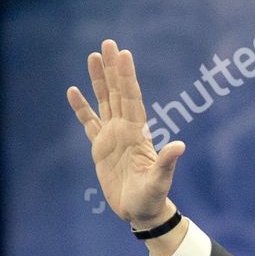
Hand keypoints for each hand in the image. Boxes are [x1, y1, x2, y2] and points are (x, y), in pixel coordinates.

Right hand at [66, 39, 184, 225]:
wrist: (141, 211)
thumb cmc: (152, 198)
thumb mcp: (160, 181)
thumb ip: (166, 162)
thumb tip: (180, 146)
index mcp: (137, 134)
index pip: (131, 99)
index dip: (127, 77)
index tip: (124, 55)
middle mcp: (125, 130)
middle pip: (117, 93)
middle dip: (113, 69)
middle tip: (108, 44)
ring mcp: (112, 137)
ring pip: (104, 101)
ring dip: (98, 80)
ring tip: (93, 56)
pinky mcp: (100, 147)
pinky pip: (88, 122)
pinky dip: (81, 108)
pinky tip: (73, 91)